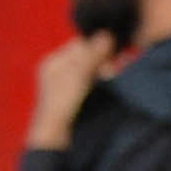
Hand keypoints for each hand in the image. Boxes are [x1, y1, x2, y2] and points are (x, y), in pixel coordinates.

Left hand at [28, 33, 110, 149]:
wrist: (56, 137)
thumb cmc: (62, 104)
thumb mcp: (77, 75)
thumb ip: (92, 55)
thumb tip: (106, 34)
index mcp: (54, 62)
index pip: (81, 45)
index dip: (98, 47)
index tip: (114, 53)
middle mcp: (59, 71)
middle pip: (88, 57)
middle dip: (104, 60)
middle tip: (115, 69)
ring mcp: (69, 85)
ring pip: (94, 70)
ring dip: (106, 71)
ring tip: (117, 75)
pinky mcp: (78, 98)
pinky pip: (95, 83)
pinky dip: (105, 81)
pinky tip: (115, 81)